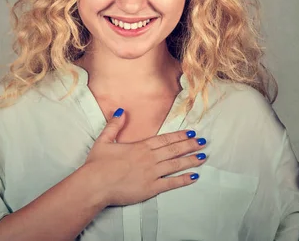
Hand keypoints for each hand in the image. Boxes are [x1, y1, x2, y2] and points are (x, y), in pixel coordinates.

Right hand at [83, 109, 207, 206]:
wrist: (95, 185)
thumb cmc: (97, 165)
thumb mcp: (104, 140)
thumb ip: (114, 125)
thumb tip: (121, 110)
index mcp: (140, 147)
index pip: (164, 139)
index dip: (179, 136)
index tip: (190, 133)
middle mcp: (149, 158)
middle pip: (174, 150)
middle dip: (190, 146)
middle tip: (203, 143)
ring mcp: (151, 173)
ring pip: (176, 165)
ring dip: (190, 160)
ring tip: (203, 157)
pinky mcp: (150, 188)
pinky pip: (171, 183)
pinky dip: (183, 179)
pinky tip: (194, 177)